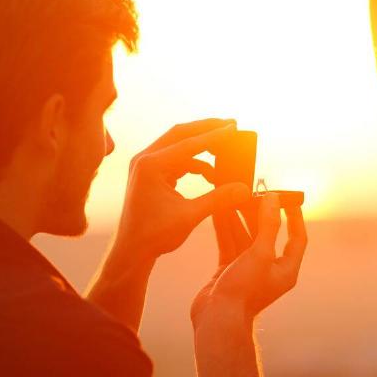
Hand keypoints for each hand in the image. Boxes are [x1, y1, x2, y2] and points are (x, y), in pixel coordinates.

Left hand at [114, 119, 250, 260]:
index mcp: (150, 165)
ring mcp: (145, 165)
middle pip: (180, 134)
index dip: (214, 136)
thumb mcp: (190, 216)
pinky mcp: (149, 173)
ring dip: (201, 147)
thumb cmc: (154, 235)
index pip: (188, 144)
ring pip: (178, 145)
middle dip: (207, 129)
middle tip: (231, 125)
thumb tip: (244, 188)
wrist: (132, 251)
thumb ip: (218, 199)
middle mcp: (144, 159)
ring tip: (225, 150)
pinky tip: (211, 174)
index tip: (234, 128)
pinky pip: (175, 159)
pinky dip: (194, 163)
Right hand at [191, 193, 306, 327]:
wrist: (217, 320)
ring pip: (245, 236)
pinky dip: (225, 228)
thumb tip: (273, 199)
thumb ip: (268, 225)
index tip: (288, 198)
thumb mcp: (260, 254)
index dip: (295, 217)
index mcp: (286, 269)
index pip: (297, 238)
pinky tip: (218, 211)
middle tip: (252, 193)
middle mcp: (269, 269)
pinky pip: (229, 243)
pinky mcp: (229, 270)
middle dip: (259, 213)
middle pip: (267, 233)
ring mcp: (248, 269)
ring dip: (238, 218)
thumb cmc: (243, 291)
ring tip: (231, 197)